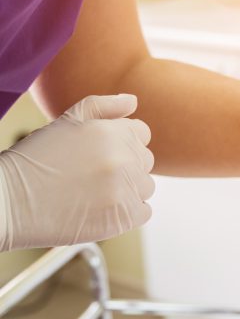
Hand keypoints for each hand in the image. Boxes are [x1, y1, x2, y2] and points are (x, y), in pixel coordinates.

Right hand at [0, 94, 154, 250]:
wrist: (9, 202)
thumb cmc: (35, 160)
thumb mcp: (65, 122)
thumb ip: (104, 106)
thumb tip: (134, 101)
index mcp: (112, 132)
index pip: (141, 133)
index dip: (122, 143)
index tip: (99, 154)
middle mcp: (123, 158)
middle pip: (145, 161)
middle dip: (125, 166)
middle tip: (90, 175)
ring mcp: (125, 189)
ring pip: (145, 186)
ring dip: (127, 190)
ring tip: (93, 192)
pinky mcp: (123, 217)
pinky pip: (143, 211)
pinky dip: (127, 212)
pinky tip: (100, 209)